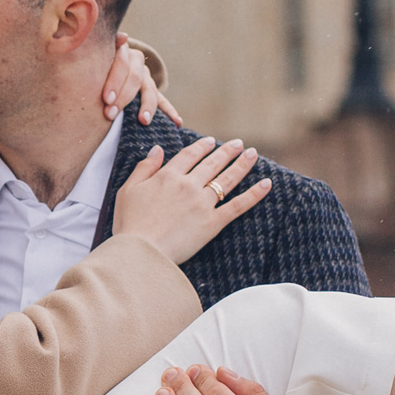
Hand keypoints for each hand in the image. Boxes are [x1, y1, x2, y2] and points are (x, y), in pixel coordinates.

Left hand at [100, 35, 183, 125]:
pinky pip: (162, 100)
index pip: (122, 64)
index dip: (115, 81)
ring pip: (150, 90)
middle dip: (123, 98)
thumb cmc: (94, 58)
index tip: (106, 99)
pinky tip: (178, 122)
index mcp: (124, 51)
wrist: (102, 58)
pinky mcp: (150, 90)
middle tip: (110, 114)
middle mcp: (137, 63)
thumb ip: (108, 43)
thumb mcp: (97, 50)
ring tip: (143, 120)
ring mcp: (145, 76)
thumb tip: (124, 37)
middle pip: (135, 79)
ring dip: (147, 106)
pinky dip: (170, 111)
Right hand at [110, 136, 270, 264]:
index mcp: (168, 176)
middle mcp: (188, 185)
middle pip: (212, 163)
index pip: (189, 155)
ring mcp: (203, 203)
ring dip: (242, 164)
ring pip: (227, 179)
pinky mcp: (213, 223)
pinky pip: (238, 205)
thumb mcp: (128, 191)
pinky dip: (254, 194)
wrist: (141, 252)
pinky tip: (267, 184)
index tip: (211, 141)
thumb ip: (144, 168)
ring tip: (253, 154)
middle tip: (239, 143)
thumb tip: (157, 149)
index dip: (202, 146)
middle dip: (227, 151)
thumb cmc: (129, 225)